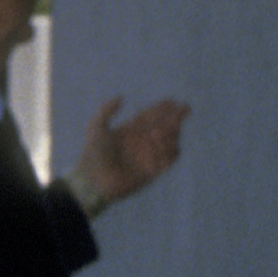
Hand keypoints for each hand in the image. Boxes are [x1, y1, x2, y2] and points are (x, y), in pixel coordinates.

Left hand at [72, 95, 188, 208]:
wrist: (94, 180)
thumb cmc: (94, 154)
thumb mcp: (96, 127)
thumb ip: (106, 110)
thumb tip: (122, 97)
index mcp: (131, 129)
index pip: (152, 115)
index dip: (163, 108)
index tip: (172, 102)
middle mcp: (142, 140)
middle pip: (166, 125)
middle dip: (176, 116)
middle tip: (183, 109)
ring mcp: (148, 154)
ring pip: (171, 140)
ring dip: (172, 134)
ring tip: (157, 134)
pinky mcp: (153, 170)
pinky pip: (170, 159)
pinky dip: (171, 151)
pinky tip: (164, 147)